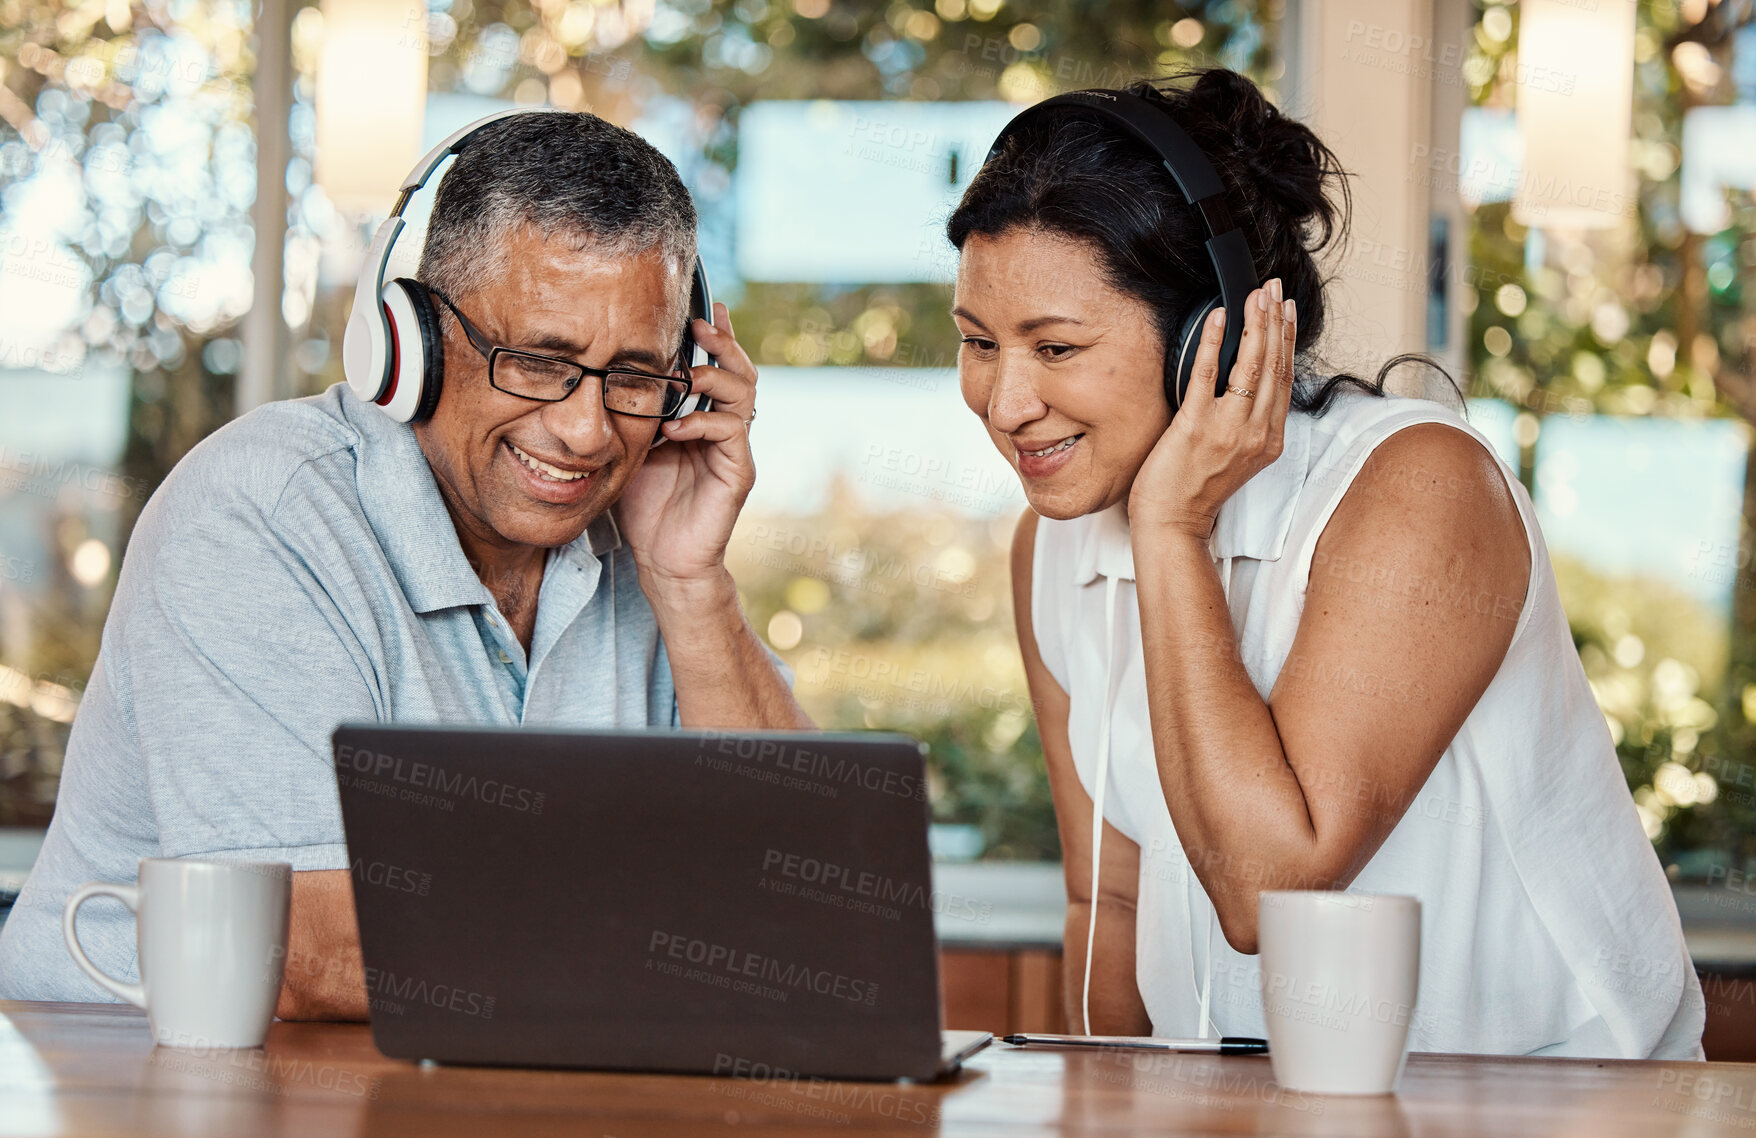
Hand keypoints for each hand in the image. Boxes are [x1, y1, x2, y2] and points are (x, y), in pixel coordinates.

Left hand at [615, 302, 756, 595]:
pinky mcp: (738, 472)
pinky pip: (731, 433)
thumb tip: (604, 371)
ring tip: (689, 372)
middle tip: (700, 323)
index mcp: (703, 417)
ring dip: (716, 377)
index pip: (716, 366)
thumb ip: (633, 411)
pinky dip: (702, 424)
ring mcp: (734, 449)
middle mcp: (725, 427)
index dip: (714, 335)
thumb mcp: (631, 445)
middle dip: (722, 343)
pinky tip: (675, 429)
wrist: (661, 559)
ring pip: (744, 395)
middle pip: (740, 371)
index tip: (698, 306)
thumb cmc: (644, 504)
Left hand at [1128, 278, 1295, 539]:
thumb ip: (1248, 422)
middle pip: (1273, 365)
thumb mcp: (1237, 455)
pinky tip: (1218, 318)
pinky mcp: (1196, 427)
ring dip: (1254, 325)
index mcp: (1269, 439)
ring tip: (1254, 295)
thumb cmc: (1196, 489)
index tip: (1286, 310)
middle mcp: (1255, 433)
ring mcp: (1227, 429)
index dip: (1287, 340)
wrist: (1172, 523)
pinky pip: (1208, 375)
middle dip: (1275, 321)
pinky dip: (1214, 343)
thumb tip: (1245, 381)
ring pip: (1251, 366)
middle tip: (1273, 288)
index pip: (1285, 379)